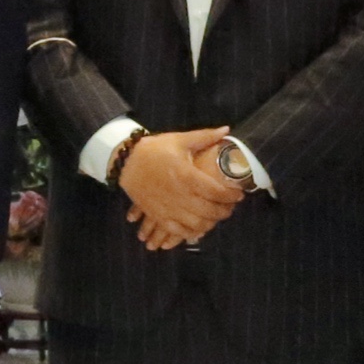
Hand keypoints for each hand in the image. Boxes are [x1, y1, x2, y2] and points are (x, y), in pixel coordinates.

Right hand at [118, 128, 248, 250]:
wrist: (125, 161)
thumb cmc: (154, 150)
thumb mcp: (179, 140)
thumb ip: (205, 137)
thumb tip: (226, 130)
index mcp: (186, 176)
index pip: (216, 191)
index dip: (231, 195)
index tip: (238, 194)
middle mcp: (179, 195)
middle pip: (210, 211)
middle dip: (225, 211)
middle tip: (230, 206)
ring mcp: (168, 208)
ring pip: (197, 224)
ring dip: (211, 223)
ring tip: (216, 216)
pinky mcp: (158, 215)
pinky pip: (178, 231)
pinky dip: (191, 233)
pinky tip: (198, 228)